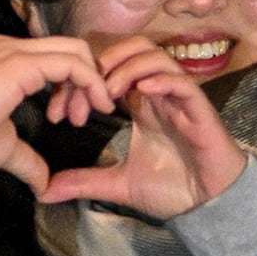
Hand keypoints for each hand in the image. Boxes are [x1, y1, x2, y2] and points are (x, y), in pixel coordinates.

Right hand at [0, 34, 115, 193]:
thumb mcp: (5, 147)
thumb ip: (28, 157)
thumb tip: (44, 183)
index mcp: (4, 59)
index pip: (56, 56)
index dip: (73, 84)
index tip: (72, 119)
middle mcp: (9, 47)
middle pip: (70, 48)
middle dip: (87, 81)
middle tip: (80, 118)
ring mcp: (13, 51)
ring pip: (74, 52)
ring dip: (89, 85)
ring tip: (78, 120)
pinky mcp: (19, 63)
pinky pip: (71, 64)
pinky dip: (89, 83)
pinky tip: (86, 110)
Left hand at [41, 39, 247, 219]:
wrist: (211, 207)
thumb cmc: (172, 189)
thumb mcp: (118, 184)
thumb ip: (84, 181)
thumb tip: (45, 191)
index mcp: (140, 104)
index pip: (111, 68)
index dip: (84, 76)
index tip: (63, 104)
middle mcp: (158, 94)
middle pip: (133, 48)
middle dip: (104, 61)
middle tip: (84, 88)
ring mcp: (180, 100)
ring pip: (156, 57)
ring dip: (128, 68)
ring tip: (108, 92)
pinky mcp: (200, 111)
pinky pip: (182, 82)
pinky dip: (161, 80)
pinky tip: (140, 93)